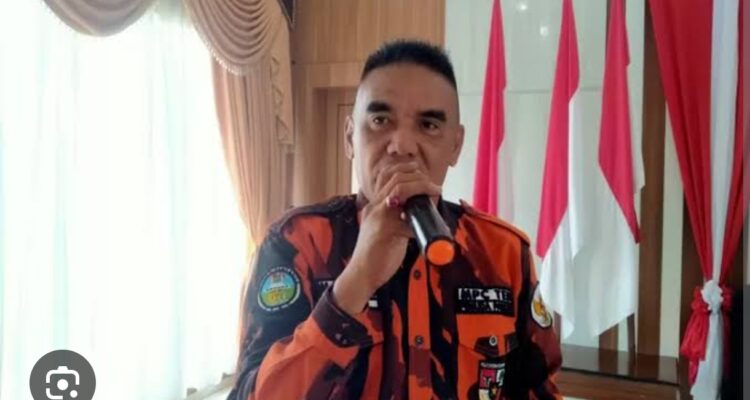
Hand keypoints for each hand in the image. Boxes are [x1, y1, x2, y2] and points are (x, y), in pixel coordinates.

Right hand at [332, 161, 440, 314]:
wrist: (360, 275)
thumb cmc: (374, 255)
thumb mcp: (383, 229)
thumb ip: (396, 218)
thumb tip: (418, 212)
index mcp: (374, 205)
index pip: (386, 174)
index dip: (405, 169)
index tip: (421, 173)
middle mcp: (374, 207)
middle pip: (395, 178)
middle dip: (418, 177)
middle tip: (433, 185)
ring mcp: (378, 218)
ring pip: (400, 189)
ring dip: (421, 188)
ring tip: (435, 192)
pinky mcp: (385, 232)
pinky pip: (407, 221)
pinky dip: (421, 223)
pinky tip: (429, 228)